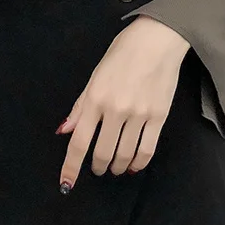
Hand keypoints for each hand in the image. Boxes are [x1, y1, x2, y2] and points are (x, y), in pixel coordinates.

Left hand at [56, 16, 190, 192]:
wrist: (157, 40)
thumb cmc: (122, 53)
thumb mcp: (95, 76)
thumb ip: (81, 107)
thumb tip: (65, 131)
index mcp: (95, 98)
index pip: (79, 141)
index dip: (71, 167)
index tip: (67, 184)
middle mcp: (115, 110)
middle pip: (102, 153)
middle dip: (98, 167)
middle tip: (98, 169)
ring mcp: (139, 114)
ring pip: (124, 155)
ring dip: (117, 167)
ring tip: (115, 168)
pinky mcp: (159, 116)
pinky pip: (147, 149)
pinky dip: (138, 163)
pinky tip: (133, 165)